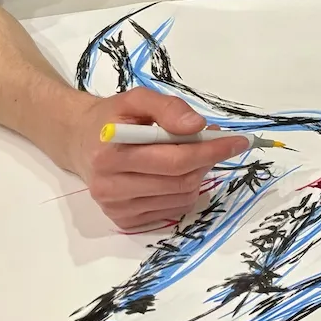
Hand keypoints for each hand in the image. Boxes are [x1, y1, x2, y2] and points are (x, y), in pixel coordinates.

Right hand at [57, 88, 249, 231]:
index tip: (238, 141)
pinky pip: (173, 211)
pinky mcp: (124, 222)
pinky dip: (186, 192)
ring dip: (199, 175)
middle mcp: (109, 187)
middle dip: (208, 160)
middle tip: (219, 143)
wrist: (82, 143)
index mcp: (110, 155)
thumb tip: (198, 126)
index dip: (211, 150)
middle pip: (181, 180)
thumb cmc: (114, 118)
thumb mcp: (137, 99)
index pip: (174, 159)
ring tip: (193, 154)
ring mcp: (116, 208)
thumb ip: (168, 108)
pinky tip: (177, 175)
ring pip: (181, 197)